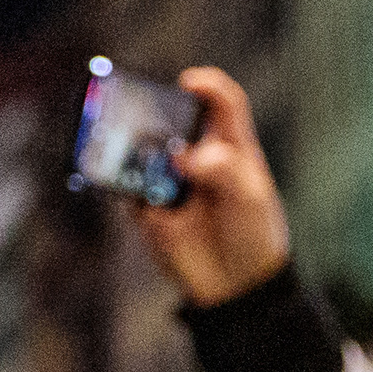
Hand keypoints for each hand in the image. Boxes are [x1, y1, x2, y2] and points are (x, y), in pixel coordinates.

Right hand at [131, 65, 290, 306]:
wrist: (234, 288)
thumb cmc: (254, 235)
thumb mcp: (250, 198)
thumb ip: (221, 170)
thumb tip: (180, 156)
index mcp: (230, 146)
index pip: (222, 102)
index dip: (206, 85)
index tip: (189, 83)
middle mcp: (196, 155)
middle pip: (170, 119)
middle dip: (155, 113)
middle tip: (146, 116)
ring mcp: (168, 179)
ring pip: (141, 149)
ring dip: (134, 146)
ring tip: (136, 156)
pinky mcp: (146, 204)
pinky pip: (124, 184)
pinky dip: (119, 179)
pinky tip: (125, 185)